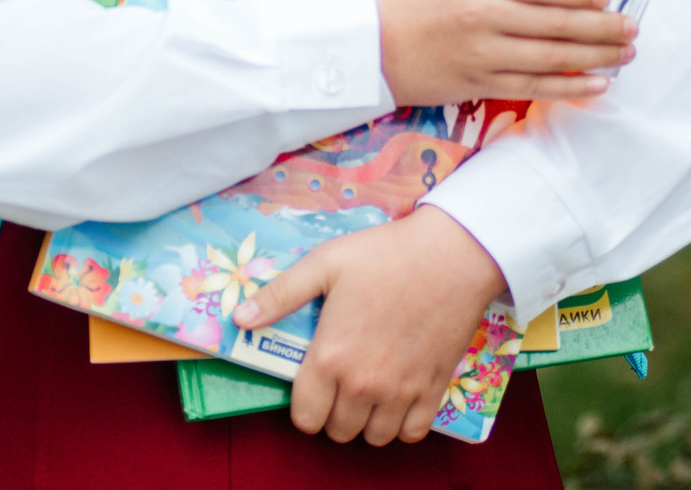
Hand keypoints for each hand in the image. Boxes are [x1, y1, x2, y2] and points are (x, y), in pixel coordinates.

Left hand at [232, 206, 504, 444]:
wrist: (451, 255)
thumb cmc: (385, 254)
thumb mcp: (324, 264)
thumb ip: (279, 295)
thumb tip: (239, 319)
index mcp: (330, 357)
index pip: (305, 418)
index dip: (305, 407)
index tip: (312, 387)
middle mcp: (363, 384)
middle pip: (338, 431)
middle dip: (333, 412)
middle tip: (340, 383)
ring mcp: (401, 391)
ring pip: (374, 437)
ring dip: (367, 421)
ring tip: (368, 392)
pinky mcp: (434, 389)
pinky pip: (412, 433)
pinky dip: (402, 424)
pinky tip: (398, 399)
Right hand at [375, 0, 635, 105]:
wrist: (374, 44)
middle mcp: (483, 14)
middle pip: (555, 24)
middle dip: (602, 28)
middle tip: (632, 28)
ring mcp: (482, 53)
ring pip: (551, 58)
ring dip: (596, 57)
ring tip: (625, 53)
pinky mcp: (479, 85)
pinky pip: (534, 88)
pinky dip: (570, 88)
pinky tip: (597, 83)